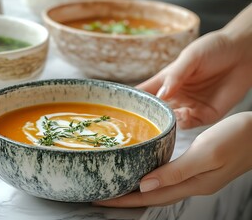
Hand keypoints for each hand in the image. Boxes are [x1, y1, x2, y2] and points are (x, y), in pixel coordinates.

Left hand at [93, 112, 251, 206]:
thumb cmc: (237, 139)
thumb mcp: (207, 153)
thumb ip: (177, 171)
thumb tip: (145, 186)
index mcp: (192, 184)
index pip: (150, 198)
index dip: (125, 201)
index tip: (102, 198)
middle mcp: (191, 184)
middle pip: (152, 196)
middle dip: (126, 198)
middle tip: (102, 194)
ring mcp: (196, 177)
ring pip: (159, 188)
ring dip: (137, 190)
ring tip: (117, 186)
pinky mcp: (198, 167)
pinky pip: (168, 177)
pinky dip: (152, 178)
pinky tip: (144, 172)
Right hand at [137, 30, 251, 128]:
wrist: (244, 52)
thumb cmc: (214, 49)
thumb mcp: (191, 57)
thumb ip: (175, 75)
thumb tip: (161, 95)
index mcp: (166, 81)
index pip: (143, 93)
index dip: (131, 100)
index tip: (118, 108)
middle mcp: (174, 96)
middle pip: (154, 111)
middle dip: (146, 118)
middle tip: (138, 124)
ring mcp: (188, 106)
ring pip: (170, 120)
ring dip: (165, 121)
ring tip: (162, 118)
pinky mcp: (205, 115)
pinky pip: (189, 124)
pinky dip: (183, 122)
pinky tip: (182, 115)